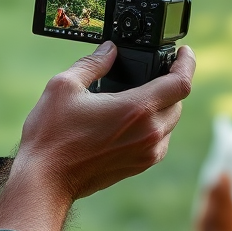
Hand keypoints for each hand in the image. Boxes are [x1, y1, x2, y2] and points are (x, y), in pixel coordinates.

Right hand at [0, 42, 195, 230]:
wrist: (45, 181)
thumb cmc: (52, 136)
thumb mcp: (64, 86)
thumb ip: (92, 63)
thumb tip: (109, 49)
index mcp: (137, 109)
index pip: (181, 82)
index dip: (187, 62)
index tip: (183, 52)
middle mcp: (149, 133)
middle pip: (178, 102)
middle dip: (170, 83)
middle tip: (154, 71)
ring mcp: (146, 153)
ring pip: (170, 123)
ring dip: (163, 106)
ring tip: (140, 94)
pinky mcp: (139, 166)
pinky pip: (160, 141)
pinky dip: (154, 126)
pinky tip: (131, 120)